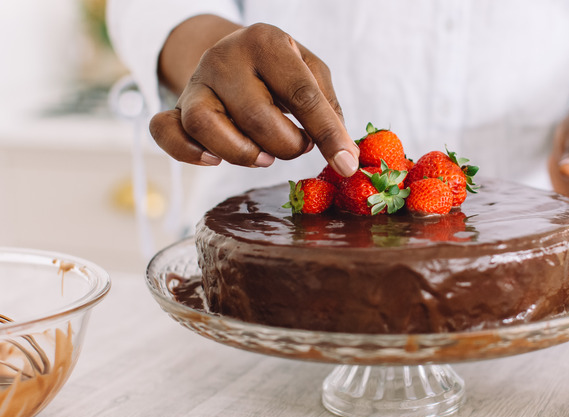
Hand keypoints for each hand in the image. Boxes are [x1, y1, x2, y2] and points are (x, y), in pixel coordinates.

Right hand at [149, 17, 358, 175]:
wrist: (233, 53)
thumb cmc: (280, 69)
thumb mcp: (311, 72)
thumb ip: (328, 109)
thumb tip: (344, 156)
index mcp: (266, 42)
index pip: (302, 95)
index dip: (328, 134)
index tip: (346, 164)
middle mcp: (225, 57)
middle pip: (255, 116)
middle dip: (286, 145)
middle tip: (298, 145)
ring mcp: (196, 81)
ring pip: (206, 126)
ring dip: (243, 153)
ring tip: (265, 156)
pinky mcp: (177, 105)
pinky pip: (165, 131)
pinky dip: (187, 152)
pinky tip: (213, 159)